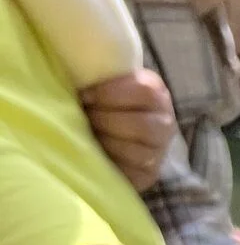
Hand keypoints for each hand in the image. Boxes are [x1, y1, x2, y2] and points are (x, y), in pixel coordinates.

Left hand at [79, 70, 175, 191]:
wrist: (118, 125)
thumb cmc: (105, 98)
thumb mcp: (107, 78)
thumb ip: (98, 72)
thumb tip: (70, 68)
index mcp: (156, 93)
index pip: (143, 93)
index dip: (110, 94)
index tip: (85, 96)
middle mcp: (164, 124)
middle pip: (141, 125)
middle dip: (106, 121)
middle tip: (86, 118)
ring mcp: (159, 152)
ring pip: (137, 152)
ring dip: (107, 143)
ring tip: (90, 135)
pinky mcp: (149, 175)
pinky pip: (132, 173)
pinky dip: (111, 164)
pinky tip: (97, 153)